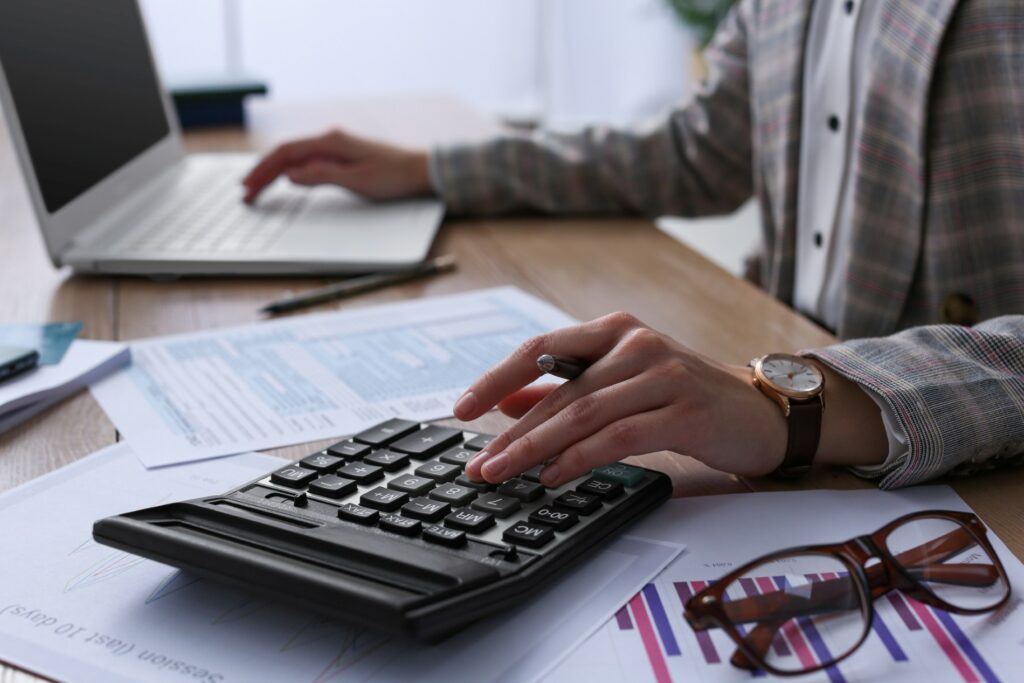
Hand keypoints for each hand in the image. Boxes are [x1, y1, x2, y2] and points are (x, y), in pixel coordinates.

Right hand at [242, 128, 431, 203]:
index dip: (263, 170)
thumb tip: (290, 176)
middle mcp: (329, 139)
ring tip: (257, 188)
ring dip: (274, 172)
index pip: (286, 153)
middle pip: (286, 153)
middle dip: (263, 172)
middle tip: (245, 193)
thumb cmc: (393, 176)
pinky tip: (283, 180)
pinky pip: (306, 160)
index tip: (248, 187)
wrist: (420, 169)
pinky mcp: (340, 154)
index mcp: (330, 141)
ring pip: (294, 156)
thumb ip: (321, 176)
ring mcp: (334, 145)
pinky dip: (289, 170)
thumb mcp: (357, 180)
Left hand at [456, 312, 789, 486]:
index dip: (496, 378)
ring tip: (504, 473)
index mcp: (615, 330)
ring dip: (536, 449)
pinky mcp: (684, 412)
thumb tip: (506, 402)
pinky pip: (618, 438)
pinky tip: (554, 476)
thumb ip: (565, 388)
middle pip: (558, 391)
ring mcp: (663, 376)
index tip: (462, 409)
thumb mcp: (620, 382)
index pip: (540, 348)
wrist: (759, 411)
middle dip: (511, 432)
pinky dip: (580, 459)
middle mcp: (636, 345)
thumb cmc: (683, 395)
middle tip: (479, 463)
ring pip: (583, 414)